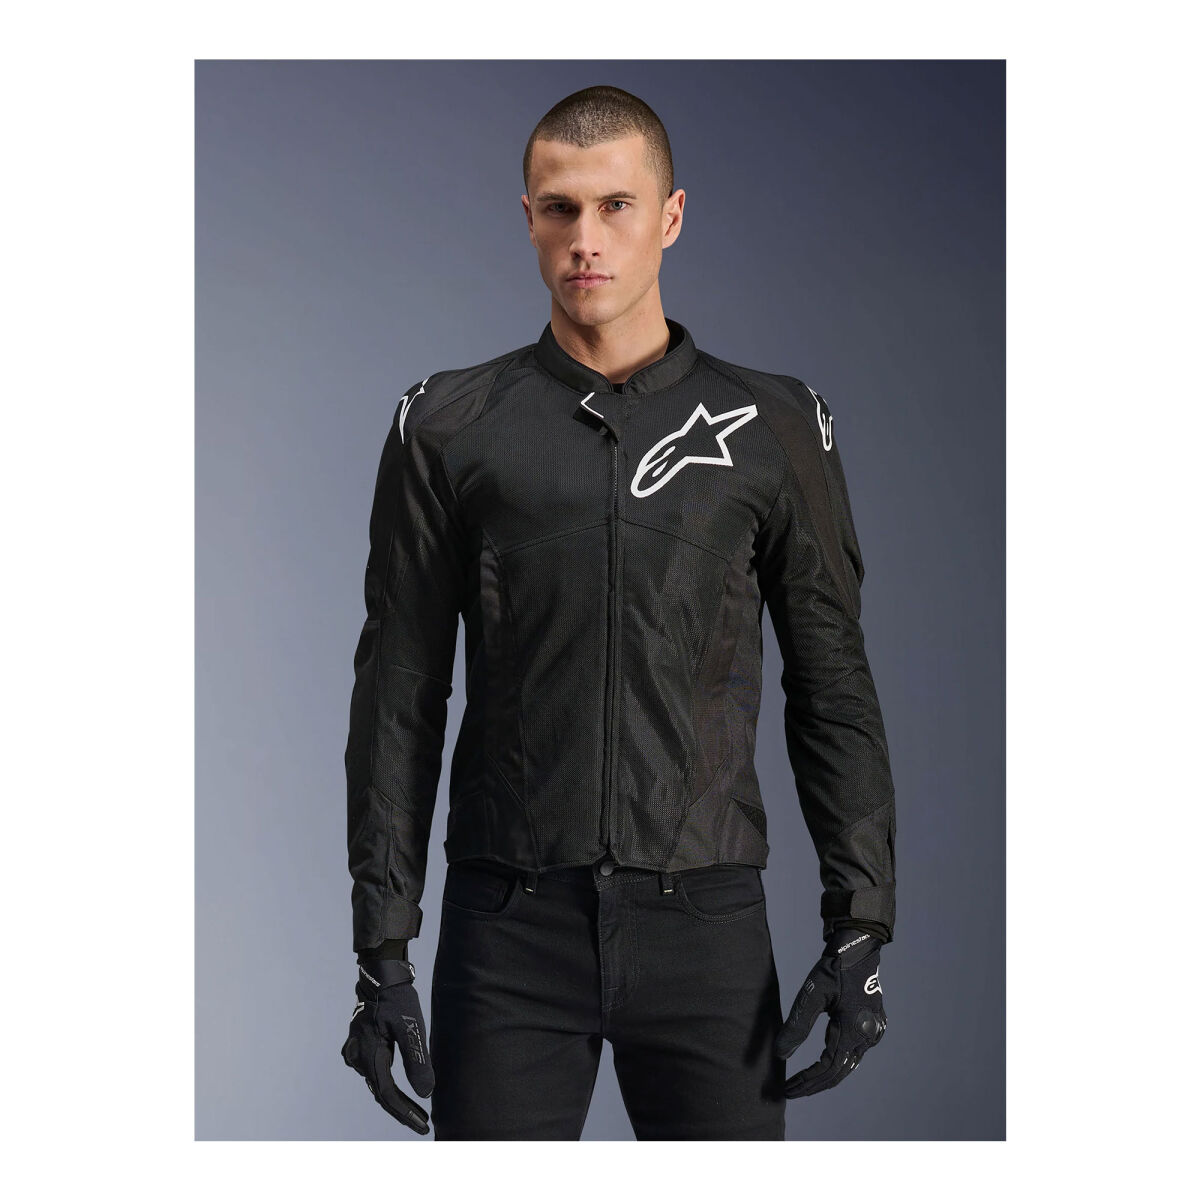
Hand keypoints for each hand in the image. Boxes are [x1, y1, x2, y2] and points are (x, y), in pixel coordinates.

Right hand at [340, 957, 434, 1132]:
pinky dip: (386, 1082)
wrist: (380, 975)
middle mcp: (357, 1057)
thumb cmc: (398, 998)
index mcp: (369, 1054)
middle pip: (381, 1091)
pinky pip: (372, 1071)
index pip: (387, 1095)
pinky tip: (399, 1089)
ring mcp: (354, 1051)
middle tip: (423, 1122)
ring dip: (394, 1096)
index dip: (405, 1113)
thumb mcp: (412, 1028)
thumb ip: (417, 1061)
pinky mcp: (358, 1045)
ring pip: (376, 1082)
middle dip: (402, 1108)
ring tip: (415, 1110)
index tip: (423, 1126)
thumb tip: (426, 1093)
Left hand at [774, 929, 886, 1097]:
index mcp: (854, 1030)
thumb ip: (796, 1026)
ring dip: (825, 1076)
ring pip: (848, 1065)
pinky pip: (854, 1054)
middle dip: (813, 1084)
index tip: (786, 1089)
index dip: (806, 1082)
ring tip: (802, 1083)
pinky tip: (822, 1066)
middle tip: (790, 1091)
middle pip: (839, 1072)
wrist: (857, 948)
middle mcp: (868, 1037)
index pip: (827, 1068)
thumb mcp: (811, 995)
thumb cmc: (833, 969)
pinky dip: (836, 1063)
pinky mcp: (874, 1027)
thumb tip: (779, 1055)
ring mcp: (874, 1033)